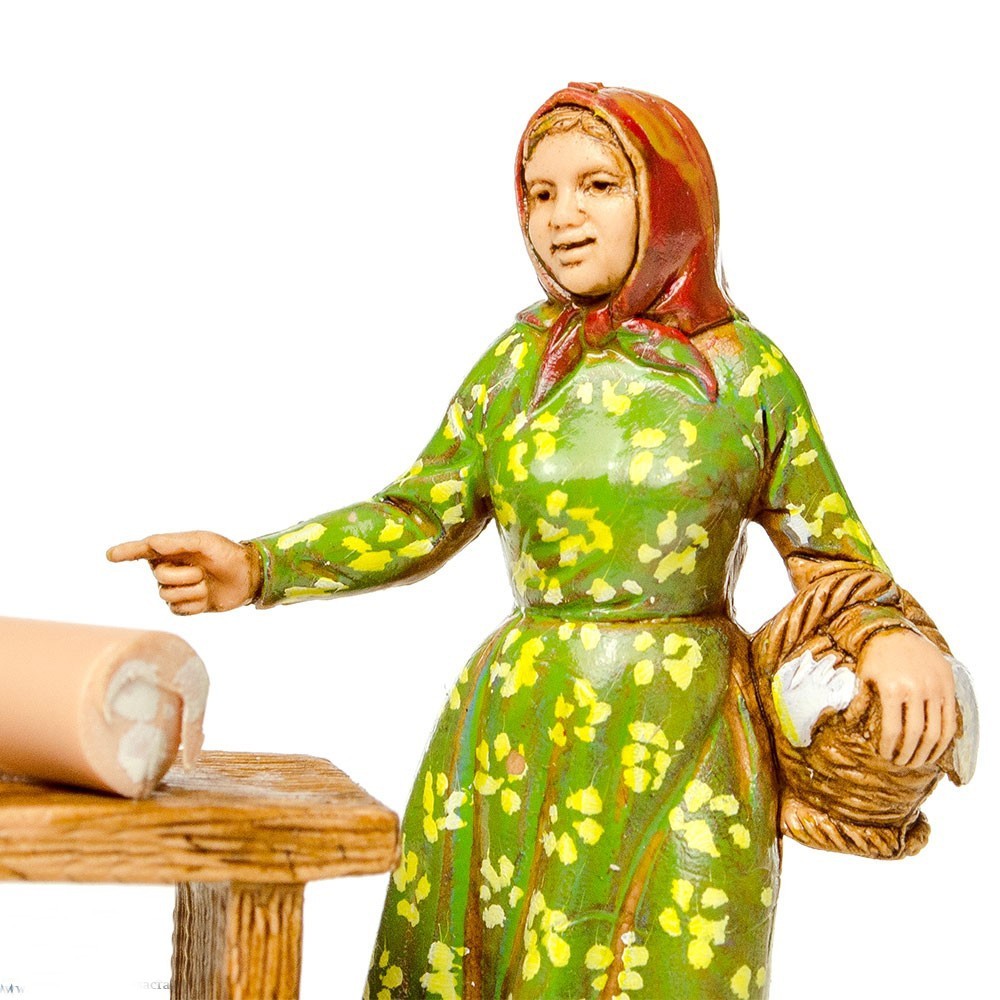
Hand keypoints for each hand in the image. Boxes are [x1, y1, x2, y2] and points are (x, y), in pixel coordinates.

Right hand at [107, 531, 261, 614]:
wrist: (247, 577)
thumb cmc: (226, 554)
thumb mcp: (204, 542)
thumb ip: (177, 542)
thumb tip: (151, 544)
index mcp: (170, 551)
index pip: (143, 551)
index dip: (126, 552)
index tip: (110, 555)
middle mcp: (168, 569)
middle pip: (159, 577)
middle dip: (184, 575)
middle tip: (202, 570)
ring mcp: (175, 588)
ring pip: (167, 595)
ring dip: (192, 590)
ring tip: (206, 582)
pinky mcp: (184, 606)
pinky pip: (177, 610)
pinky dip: (195, 604)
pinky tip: (206, 597)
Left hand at [856, 629, 956, 767]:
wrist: (897, 632)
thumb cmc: (875, 656)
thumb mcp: (863, 677)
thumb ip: (860, 701)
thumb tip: (851, 726)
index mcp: (892, 688)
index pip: (893, 730)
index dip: (890, 748)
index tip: (885, 756)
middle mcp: (916, 689)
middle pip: (916, 734)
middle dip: (909, 754)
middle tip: (902, 763)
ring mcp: (935, 687)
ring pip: (937, 731)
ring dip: (928, 751)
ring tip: (918, 761)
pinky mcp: (948, 685)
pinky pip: (950, 719)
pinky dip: (944, 739)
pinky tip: (935, 749)